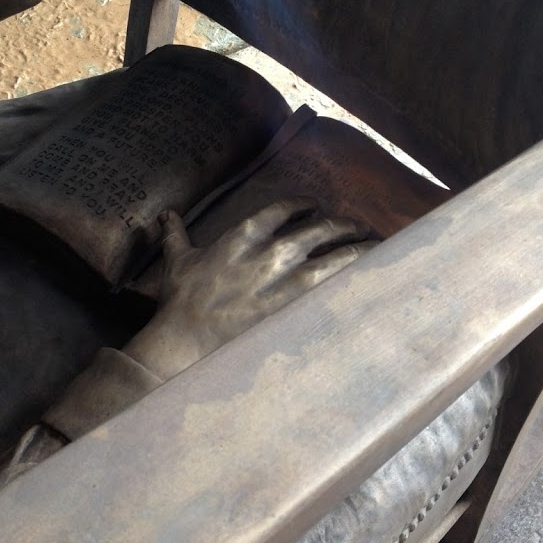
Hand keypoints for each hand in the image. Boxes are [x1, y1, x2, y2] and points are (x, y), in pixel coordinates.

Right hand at [125, 200, 376, 380]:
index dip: (304, 205)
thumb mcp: (177, 261)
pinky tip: (370, 273)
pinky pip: (334, 285)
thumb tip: (166, 215)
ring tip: (375, 245)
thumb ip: (176, 235)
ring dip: (359, 246)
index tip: (315, 206)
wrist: (186, 338)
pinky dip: (354, 275)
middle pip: (319, 228)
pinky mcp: (295, 306)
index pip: (283, 209)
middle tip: (357, 226)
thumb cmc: (181, 301)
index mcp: (243, 235)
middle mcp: (270, 251)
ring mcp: (285, 279)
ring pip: (335, 254)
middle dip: (343, 224)